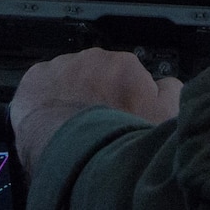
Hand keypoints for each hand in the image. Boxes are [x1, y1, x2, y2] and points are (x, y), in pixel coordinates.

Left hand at [10, 48, 183, 175]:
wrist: (72, 151)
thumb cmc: (116, 139)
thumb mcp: (166, 119)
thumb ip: (172, 93)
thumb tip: (168, 84)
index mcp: (126, 66)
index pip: (131, 75)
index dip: (128, 97)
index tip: (124, 113)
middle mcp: (94, 59)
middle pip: (100, 74)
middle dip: (101, 93)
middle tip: (100, 120)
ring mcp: (63, 65)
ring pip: (71, 76)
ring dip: (74, 93)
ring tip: (75, 122)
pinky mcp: (37, 76)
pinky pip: (45, 82)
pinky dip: (48, 96)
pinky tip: (53, 116)